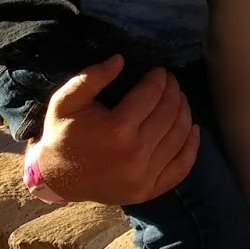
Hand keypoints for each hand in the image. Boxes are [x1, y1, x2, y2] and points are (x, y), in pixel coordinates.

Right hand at [34, 55, 198, 204]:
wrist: (56, 179)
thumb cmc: (62, 136)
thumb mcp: (66, 101)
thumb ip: (91, 78)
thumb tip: (120, 58)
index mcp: (117, 129)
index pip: (152, 94)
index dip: (159, 78)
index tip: (160, 71)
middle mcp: (136, 153)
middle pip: (170, 113)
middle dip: (174, 91)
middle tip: (171, 82)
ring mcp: (145, 175)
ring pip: (180, 135)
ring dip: (185, 112)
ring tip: (180, 100)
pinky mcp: (150, 190)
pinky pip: (182, 166)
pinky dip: (192, 146)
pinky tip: (193, 129)